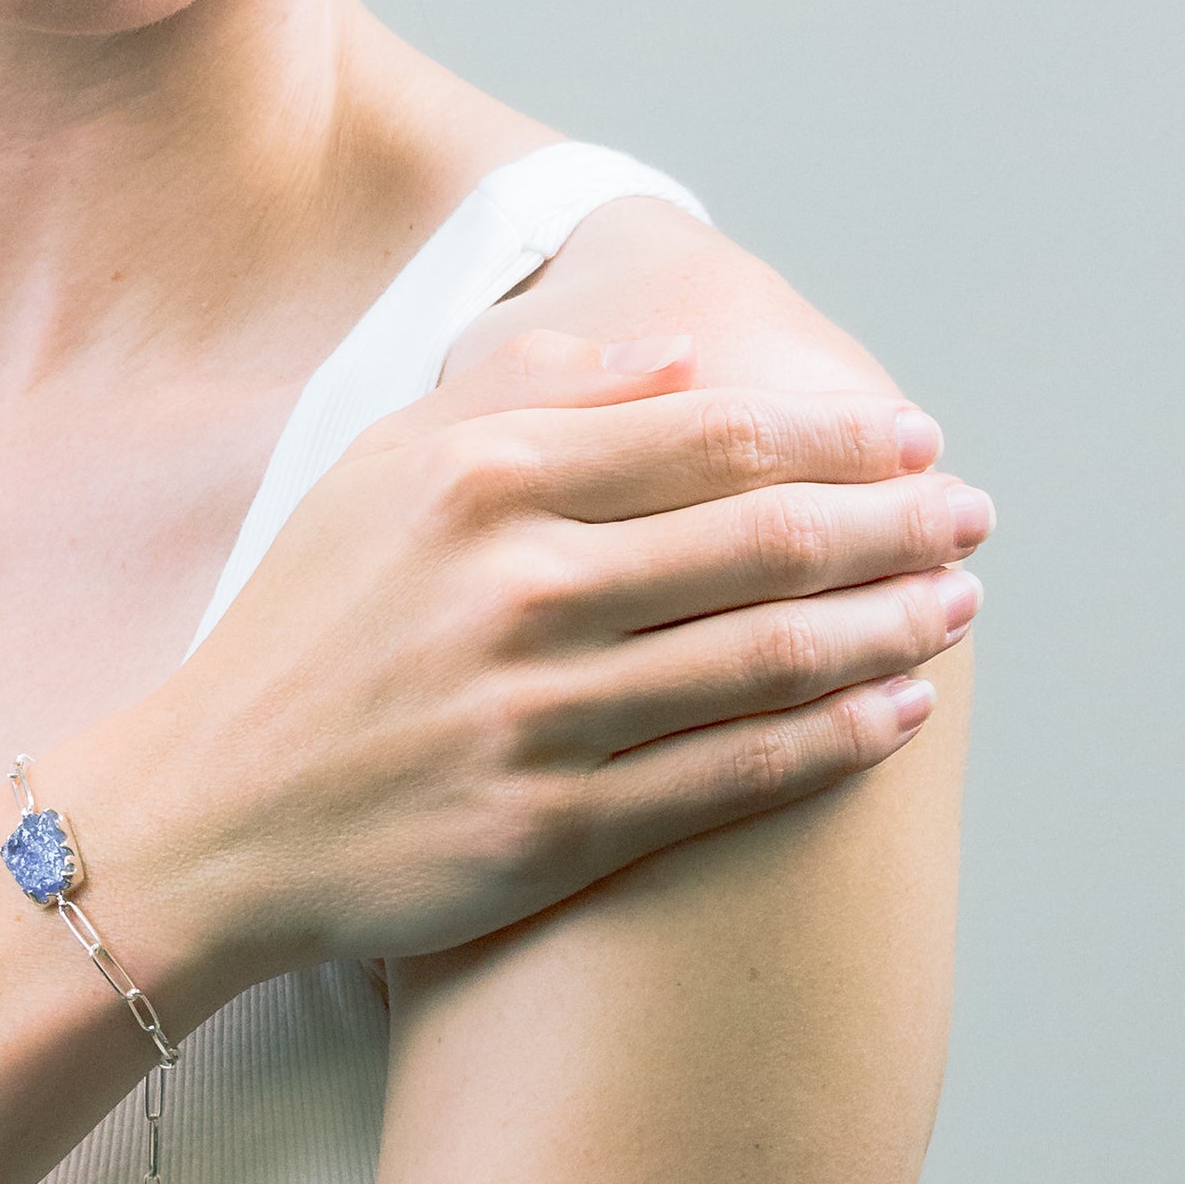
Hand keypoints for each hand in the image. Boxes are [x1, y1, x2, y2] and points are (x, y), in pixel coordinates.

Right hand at [146, 329, 988, 976]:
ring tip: (959, 603)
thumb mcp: (377, 466)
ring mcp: (536, 715)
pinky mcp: (551, 827)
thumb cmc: (304, 624)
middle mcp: (514, 589)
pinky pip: (729, 776)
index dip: (832, 434)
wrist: (214, 805)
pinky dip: (832, 741)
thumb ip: (520, 390)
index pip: (704, 437)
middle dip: (893, 523)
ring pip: (765, 658)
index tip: (909, 436)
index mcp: (476, 480)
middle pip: (760, 542)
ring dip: (888, 625)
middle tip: (970, 515)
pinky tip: (895, 712)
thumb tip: (672, 356)